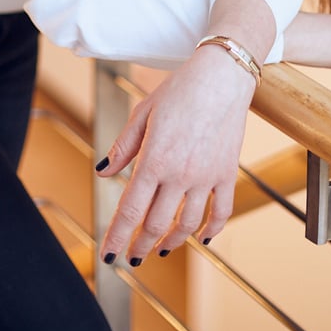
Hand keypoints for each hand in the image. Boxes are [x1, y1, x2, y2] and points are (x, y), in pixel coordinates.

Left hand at [96, 44, 254, 265]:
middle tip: (133, 255)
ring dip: (172, 241)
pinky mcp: (227, 173)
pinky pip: (221, 211)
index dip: (117, 236)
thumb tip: (103, 172)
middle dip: (140, 244)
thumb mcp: (144, 112)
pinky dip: (212, 230)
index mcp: (154, 159)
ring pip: (187, 224)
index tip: (109, 256)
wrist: (222, 75)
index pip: (130, 210)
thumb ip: (124, 146)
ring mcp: (206, 176)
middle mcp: (180, 174)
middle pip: (156, 223)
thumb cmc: (180, 89)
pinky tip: (202, 238)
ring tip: (161, 248)